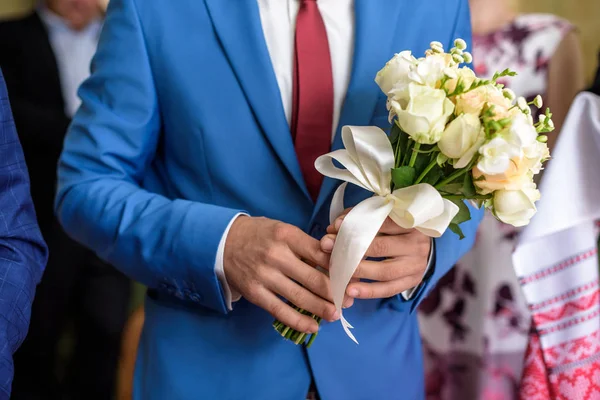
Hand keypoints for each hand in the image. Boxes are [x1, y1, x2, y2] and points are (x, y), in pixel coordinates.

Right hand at [223, 216, 345, 333]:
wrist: (221, 241)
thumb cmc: (259, 234)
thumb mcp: (283, 229)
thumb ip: (305, 245)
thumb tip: (333, 263)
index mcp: (287, 235)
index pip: (321, 254)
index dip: (339, 267)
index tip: (352, 277)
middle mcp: (277, 255)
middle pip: (314, 278)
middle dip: (335, 292)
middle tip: (348, 300)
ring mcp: (264, 275)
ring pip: (300, 297)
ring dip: (322, 309)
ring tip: (336, 314)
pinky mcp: (254, 292)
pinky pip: (279, 311)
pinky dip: (298, 321)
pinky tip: (313, 326)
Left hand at [320, 208, 430, 299]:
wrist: (419, 244)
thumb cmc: (394, 227)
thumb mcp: (380, 217)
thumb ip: (357, 219)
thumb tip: (333, 229)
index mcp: (410, 222)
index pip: (381, 223)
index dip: (356, 225)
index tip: (334, 227)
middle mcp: (416, 244)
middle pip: (381, 247)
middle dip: (351, 249)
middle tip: (329, 250)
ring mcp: (416, 265)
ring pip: (385, 271)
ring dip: (358, 273)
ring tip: (338, 273)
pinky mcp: (412, 281)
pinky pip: (389, 289)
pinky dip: (368, 291)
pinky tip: (351, 291)